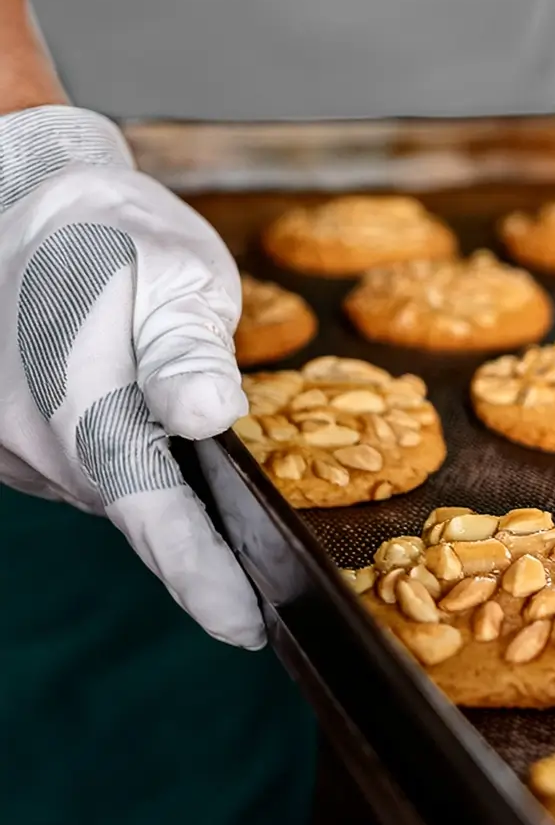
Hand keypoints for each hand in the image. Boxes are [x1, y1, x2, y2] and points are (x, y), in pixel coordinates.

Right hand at [0, 106, 262, 646]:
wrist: (22, 200)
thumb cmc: (112, 232)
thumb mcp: (173, 272)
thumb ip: (187, 350)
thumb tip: (206, 415)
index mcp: (76, 399)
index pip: (149, 509)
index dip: (202, 574)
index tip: (247, 624)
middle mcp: (26, 437)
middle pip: (129, 513)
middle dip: (194, 547)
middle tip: (260, 583)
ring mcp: (5, 443)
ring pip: (103, 492)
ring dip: (156, 496)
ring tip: (208, 491)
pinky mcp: (2, 439)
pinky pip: (77, 468)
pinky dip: (117, 463)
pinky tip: (144, 433)